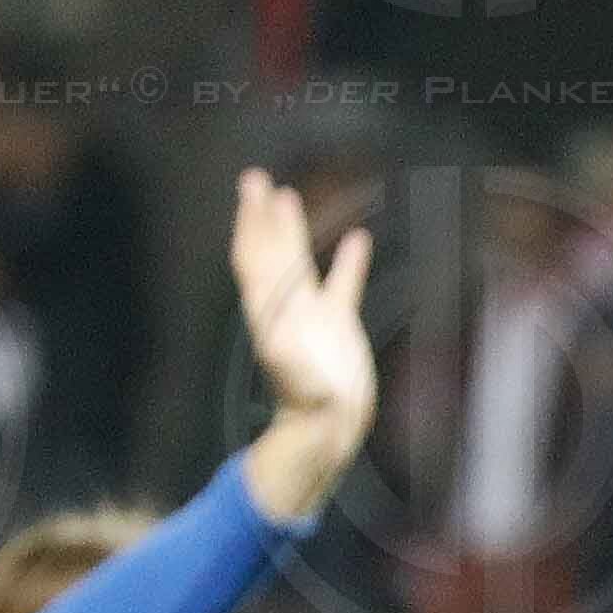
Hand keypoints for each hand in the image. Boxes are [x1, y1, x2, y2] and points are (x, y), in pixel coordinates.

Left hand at [232, 165, 376, 519]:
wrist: (328, 432)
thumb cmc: (312, 414)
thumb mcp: (299, 389)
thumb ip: (291, 366)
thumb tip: (281, 343)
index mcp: (271, 315)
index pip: (256, 261)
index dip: (253, 228)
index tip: (253, 197)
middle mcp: (286, 308)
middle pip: (270, 251)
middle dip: (262, 216)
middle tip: (256, 179)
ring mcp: (312, 315)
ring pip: (300, 261)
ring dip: (293, 228)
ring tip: (290, 195)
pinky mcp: (339, 326)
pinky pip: (343, 285)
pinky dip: (349, 262)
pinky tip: (359, 238)